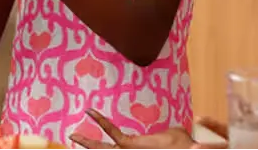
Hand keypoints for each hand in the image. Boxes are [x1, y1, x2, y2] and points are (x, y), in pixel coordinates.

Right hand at [71, 110, 195, 149]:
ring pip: (103, 147)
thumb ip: (166, 131)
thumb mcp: (172, 134)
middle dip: (88, 145)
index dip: (105, 131)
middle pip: (104, 149)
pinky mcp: (131, 145)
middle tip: (73, 138)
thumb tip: (170, 128)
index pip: (116, 140)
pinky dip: (101, 121)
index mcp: (137, 148)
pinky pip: (113, 133)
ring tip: (74, 135)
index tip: (95, 122)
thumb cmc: (184, 145)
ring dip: (88, 142)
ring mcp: (129, 149)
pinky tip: (90, 112)